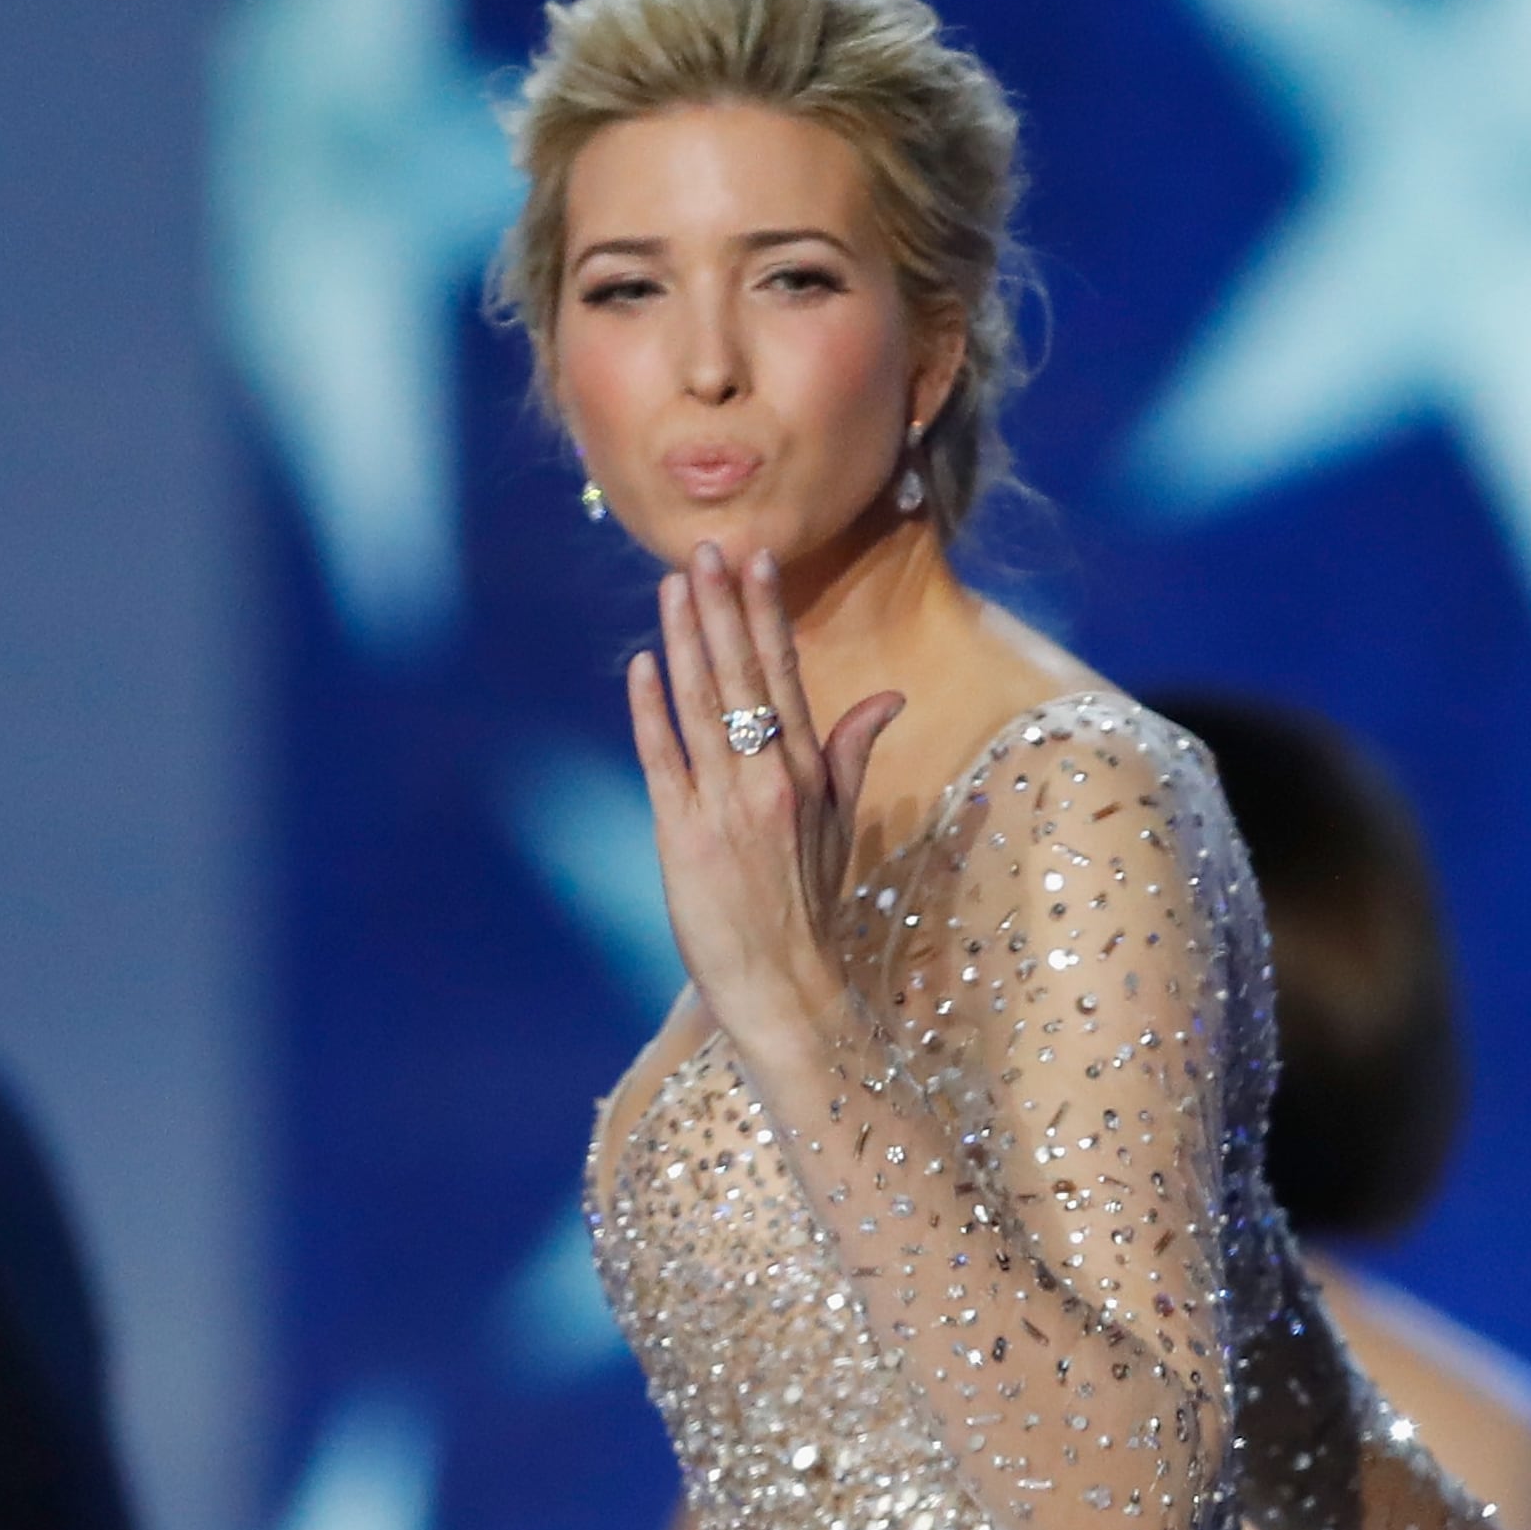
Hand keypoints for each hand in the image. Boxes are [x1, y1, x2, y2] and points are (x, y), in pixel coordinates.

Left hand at [626, 541, 904, 1047]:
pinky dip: (651, 709)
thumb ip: (853, 752)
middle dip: (722, 608)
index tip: (757, 562)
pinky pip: (664, 757)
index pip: (785, 674)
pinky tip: (642, 664)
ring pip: (703, 704)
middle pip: (743, 676)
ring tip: (673, 585)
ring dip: (687, 639)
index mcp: (808, 771)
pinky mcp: (683, 831)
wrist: (781, 980)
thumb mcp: (840, 822)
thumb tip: (888, 696)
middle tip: (706, 549)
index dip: (767, 615)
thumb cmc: (809, 901)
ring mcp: (726, 803)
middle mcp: (770, 777)